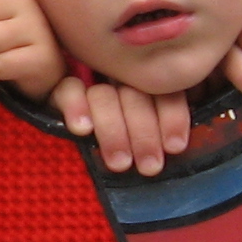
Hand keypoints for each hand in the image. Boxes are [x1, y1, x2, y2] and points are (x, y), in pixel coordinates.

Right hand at [54, 74, 191, 174]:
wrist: (64, 139)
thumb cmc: (129, 144)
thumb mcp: (155, 134)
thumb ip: (167, 124)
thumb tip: (180, 145)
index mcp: (150, 79)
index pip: (165, 87)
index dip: (172, 116)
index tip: (174, 146)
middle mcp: (122, 74)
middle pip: (135, 93)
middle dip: (144, 133)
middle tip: (150, 167)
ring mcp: (90, 79)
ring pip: (104, 95)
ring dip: (113, 130)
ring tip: (120, 164)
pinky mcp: (60, 88)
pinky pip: (68, 89)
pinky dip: (76, 106)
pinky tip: (83, 129)